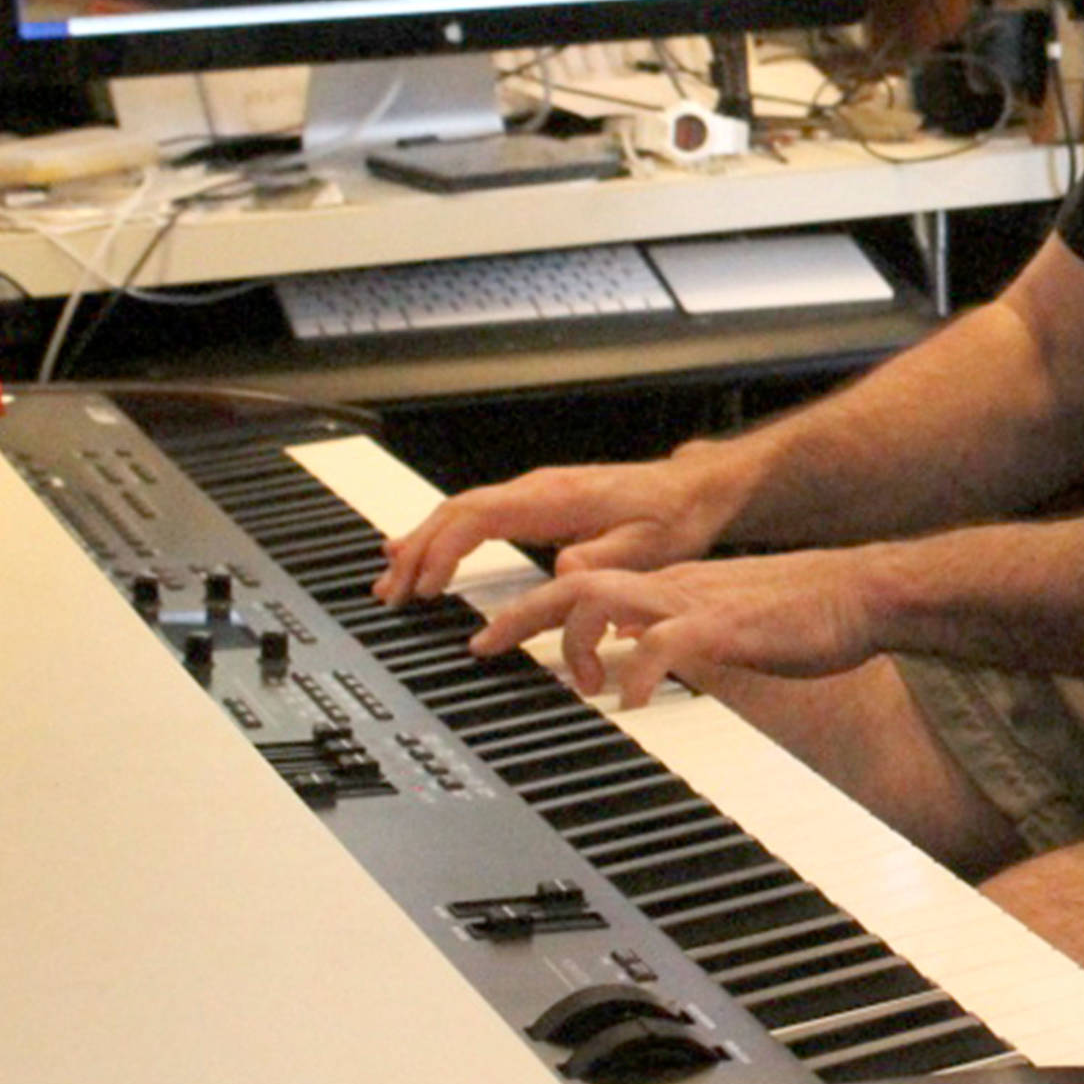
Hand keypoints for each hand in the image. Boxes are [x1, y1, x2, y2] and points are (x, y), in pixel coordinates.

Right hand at [372, 452, 735, 605]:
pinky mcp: (538, 503)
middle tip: (390, 594)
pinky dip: (444, 534)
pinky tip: (424, 553)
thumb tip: (561, 570)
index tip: (425, 588)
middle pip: (458, 511)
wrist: (694, 489)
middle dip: (418, 550)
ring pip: (462, 511)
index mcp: (556, 498)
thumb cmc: (673, 516)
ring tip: (392, 581)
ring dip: (424, 543)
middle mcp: (537, 489)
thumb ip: (602, 558)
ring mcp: (535, 493)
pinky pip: (478, 515)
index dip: (445, 551)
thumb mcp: (647, 545)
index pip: (480, 518)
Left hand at [467, 548, 886, 706]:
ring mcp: (697, 602)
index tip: (493, 636)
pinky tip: (631, 699)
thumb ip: (676, 627)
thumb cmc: (805, 610)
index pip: (585, 582)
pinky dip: (636, 669)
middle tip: (482, 645)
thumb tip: (635, 645)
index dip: (531, 609)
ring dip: (575, 639)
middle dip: (521, 615)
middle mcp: (673, 586)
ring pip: (607, 599)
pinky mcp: (726, 627)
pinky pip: (665, 642)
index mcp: (670, 585)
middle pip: (576, 584)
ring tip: (577, 681)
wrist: (861, 592)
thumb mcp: (723, 616)